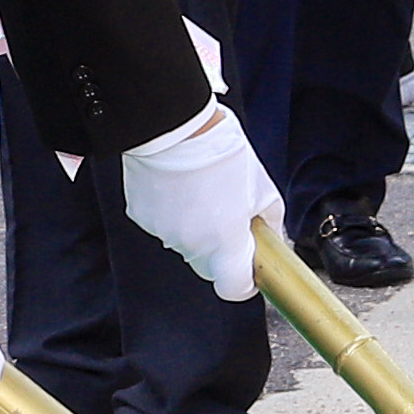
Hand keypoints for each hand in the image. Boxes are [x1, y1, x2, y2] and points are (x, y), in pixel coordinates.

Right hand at [117, 100, 279, 303]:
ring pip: (185, 244)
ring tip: (201, 191)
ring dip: (195, 228)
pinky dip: (173, 213)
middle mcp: (192, 245)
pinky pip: (164, 226)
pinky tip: (179, 186)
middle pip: (209, 266)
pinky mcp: (142, 217)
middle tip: (228, 217)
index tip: (250, 268)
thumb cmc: (222, 151)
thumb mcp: (261, 185)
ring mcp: (163, 233)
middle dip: (221, 250)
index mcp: (225, 242)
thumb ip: (269, 220)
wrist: (173, 124)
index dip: (245, 282)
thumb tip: (271, 236)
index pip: (234, 289)